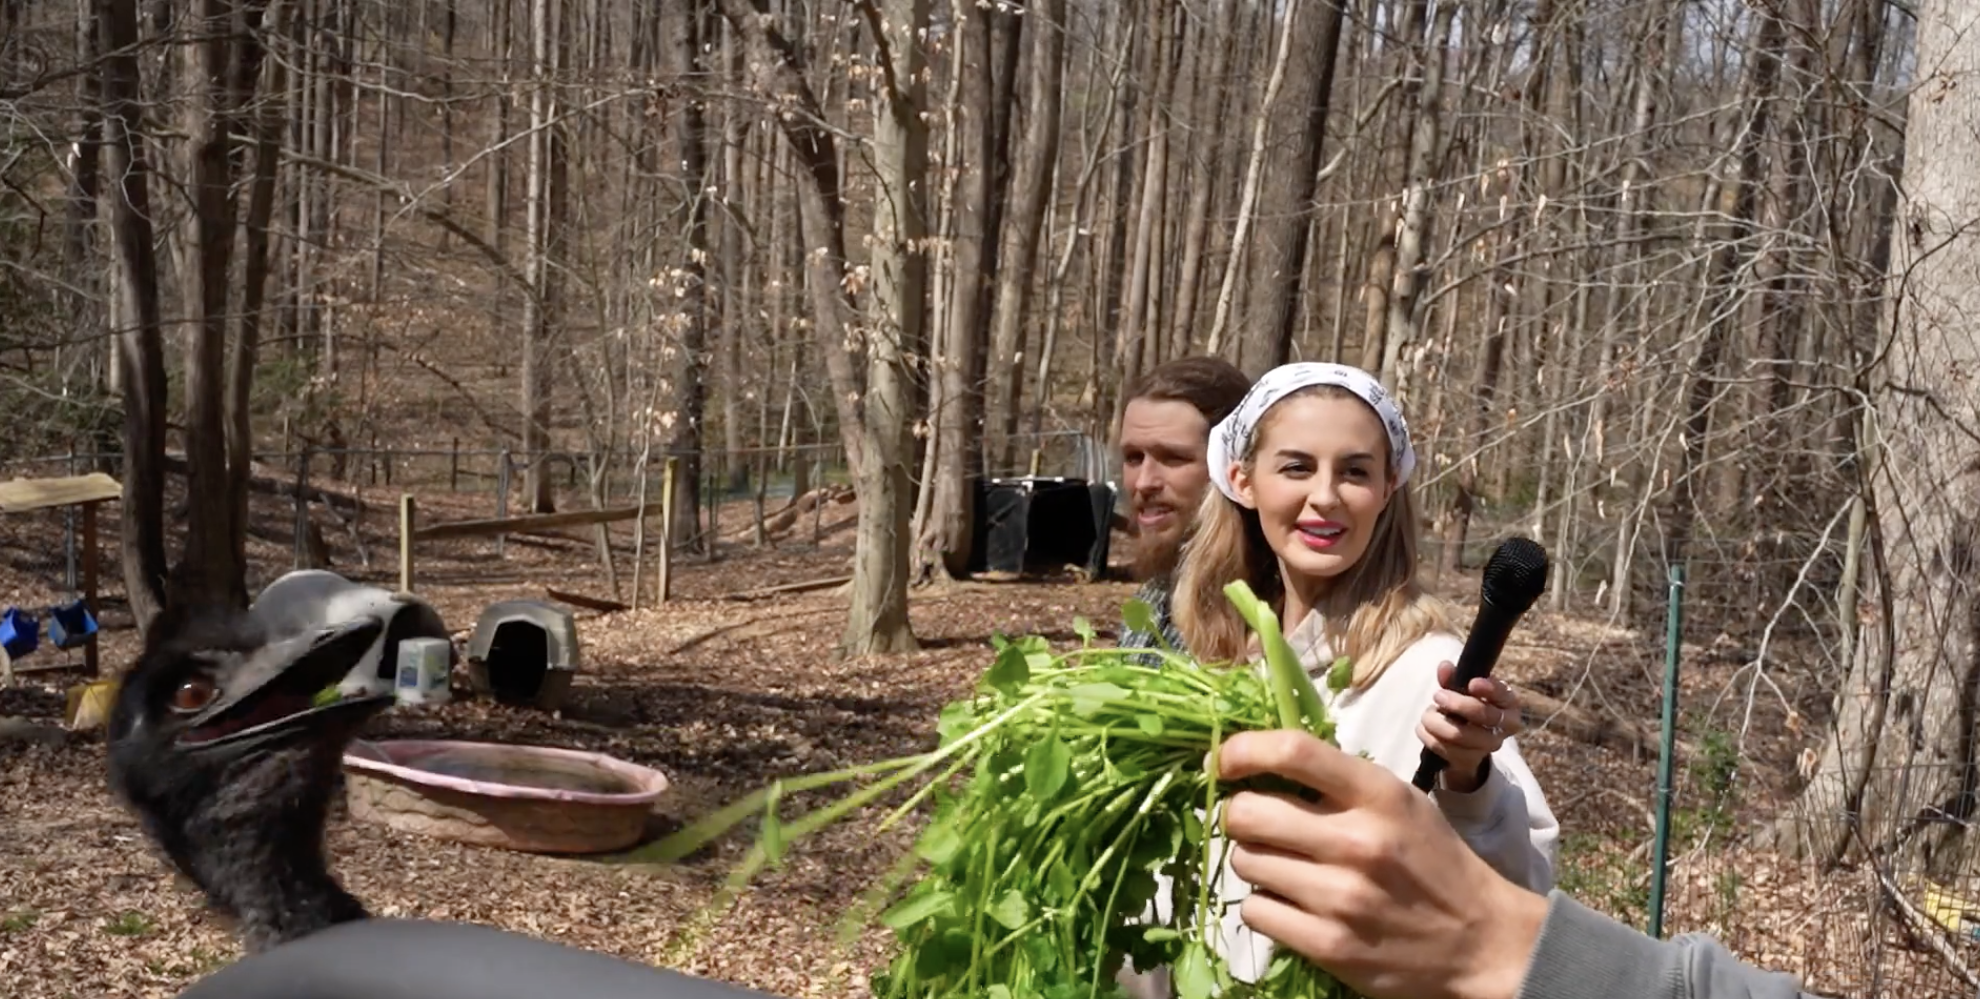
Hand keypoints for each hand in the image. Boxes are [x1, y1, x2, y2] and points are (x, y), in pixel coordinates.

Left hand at [1217, 729, 1547, 998]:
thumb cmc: (1434, 862)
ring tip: (1284, 866)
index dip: (1241, 750)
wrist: (1483, 942)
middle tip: (1255, 823)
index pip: (1292, 751)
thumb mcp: (1400, 803)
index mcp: (1378, 795)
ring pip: (1244, 861)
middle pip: (1247, 812)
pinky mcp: (1329, 945)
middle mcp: (1357, 841)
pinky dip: (1263, 905)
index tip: (1224, 761)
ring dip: (1254, 861)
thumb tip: (1259, 764)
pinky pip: (1254, 911)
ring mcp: (1341, 897)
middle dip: (1239, 814)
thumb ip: (1339, 782)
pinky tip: (1289, 903)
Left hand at [1416, 662, 1522, 792]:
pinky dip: (1429, 737)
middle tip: (1437, 695)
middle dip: (1457, 704)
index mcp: (1508, 703)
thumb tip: (1444, 667)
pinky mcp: (1471, 760)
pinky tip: (1423, 729)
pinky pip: (1446, 750)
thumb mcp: (1463, 690)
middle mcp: (1505, 726)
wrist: (1467, 742)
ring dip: (1436, 722)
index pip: (1503, 695)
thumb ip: (1453, 678)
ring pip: (1460, 735)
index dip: (1489, 689)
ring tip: (1426, 715)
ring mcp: (1489, 746)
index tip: (1472, 683)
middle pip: (1484, 715)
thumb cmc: (1468, 706)